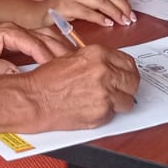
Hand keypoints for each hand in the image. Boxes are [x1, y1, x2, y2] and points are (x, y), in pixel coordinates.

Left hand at [0, 22, 71, 74]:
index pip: (35, 44)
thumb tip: (16, 75)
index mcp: (9, 32)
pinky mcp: (22, 38)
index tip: (59, 71)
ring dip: (63, 49)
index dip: (48, 58)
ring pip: (50, 37)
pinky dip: (58, 48)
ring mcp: (21, 32)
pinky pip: (45, 40)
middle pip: (48, 38)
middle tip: (76, 69)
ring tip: (77, 64)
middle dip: (63, 53)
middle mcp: (18, 29)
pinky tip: (65, 59)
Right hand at [20, 45, 140, 130]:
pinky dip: (107, 113)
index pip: (128, 62)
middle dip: (128, 86)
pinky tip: (93, 108)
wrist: (35, 99)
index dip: (127, 71)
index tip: (125, 75)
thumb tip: (113, 67)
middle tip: (121, 90)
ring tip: (105, 102)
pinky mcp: (102, 112)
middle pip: (133, 80)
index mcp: (98, 54)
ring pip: (128, 99)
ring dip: (120, 101)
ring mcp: (105, 93)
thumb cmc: (47, 80)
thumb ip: (97, 61)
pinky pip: (114, 113)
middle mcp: (105, 71)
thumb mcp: (73, 58)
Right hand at [42, 0, 132, 26]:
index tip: (130, 11)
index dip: (123, 0)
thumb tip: (119, 10)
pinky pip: (88, 12)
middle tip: (129, 18)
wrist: (38, 14)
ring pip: (101, 1)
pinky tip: (107, 23)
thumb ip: (97, 0)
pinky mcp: (66, 6)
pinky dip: (100, 18)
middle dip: (122, 7)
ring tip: (121, 22)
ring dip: (114, 13)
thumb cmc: (61, 9)